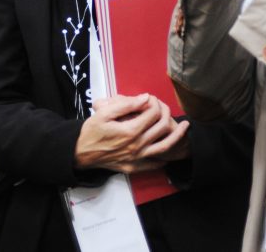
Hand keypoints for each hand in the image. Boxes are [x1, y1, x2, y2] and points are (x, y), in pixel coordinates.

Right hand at [75, 94, 189, 172]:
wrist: (80, 153)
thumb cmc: (91, 131)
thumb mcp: (104, 113)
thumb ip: (126, 105)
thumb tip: (146, 98)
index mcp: (130, 130)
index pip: (152, 113)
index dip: (154, 102)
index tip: (151, 98)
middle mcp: (136, 145)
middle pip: (161, 127)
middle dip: (166, 113)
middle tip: (164, 107)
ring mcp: (137, 158)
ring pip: (164, 146)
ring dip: (177, 135)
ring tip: (185, 126)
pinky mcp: (134, 167)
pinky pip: (155, 163)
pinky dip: (165, 156)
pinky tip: (170, 149)